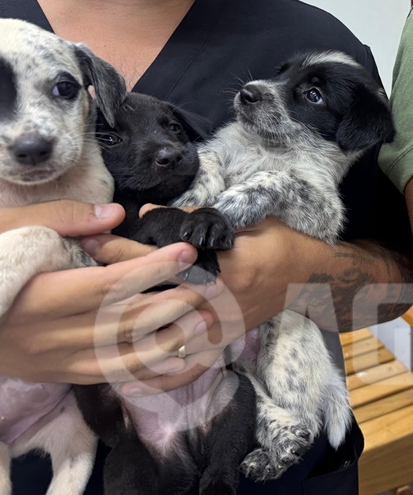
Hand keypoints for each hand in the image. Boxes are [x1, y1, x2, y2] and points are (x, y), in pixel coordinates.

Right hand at [0, 200, 215, 383]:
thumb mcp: (6, 233)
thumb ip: (62, 222)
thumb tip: (114, 216)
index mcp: (40, 297)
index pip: (108, 284)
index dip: (151, 268)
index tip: (185, 252)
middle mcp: (53, 337)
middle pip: (126, 322)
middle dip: (174, 302)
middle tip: (211, 284)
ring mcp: (60, 362)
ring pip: (128, 357)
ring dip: (172, 339)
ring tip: (205, 317)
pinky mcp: (64, 376)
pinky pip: (116, 377)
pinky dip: (153, 369)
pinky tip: (183, 356)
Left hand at [87, 216, 327, 393]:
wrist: (312, 277)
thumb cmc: (280, 243)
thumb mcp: (246, 221)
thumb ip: (198, 218)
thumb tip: (148, 213)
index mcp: (227, 266)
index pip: (166, 260)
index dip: (127, 251)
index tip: (93, 243)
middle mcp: (223, 301)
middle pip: (158, 298)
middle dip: (114, 290)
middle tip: (74, 283)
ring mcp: (224, 326)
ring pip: (169, 336)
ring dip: (127, 334)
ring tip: (88, 333)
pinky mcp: (226, 341)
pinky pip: (192, 365)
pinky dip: (162, 377)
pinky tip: (132, 382)